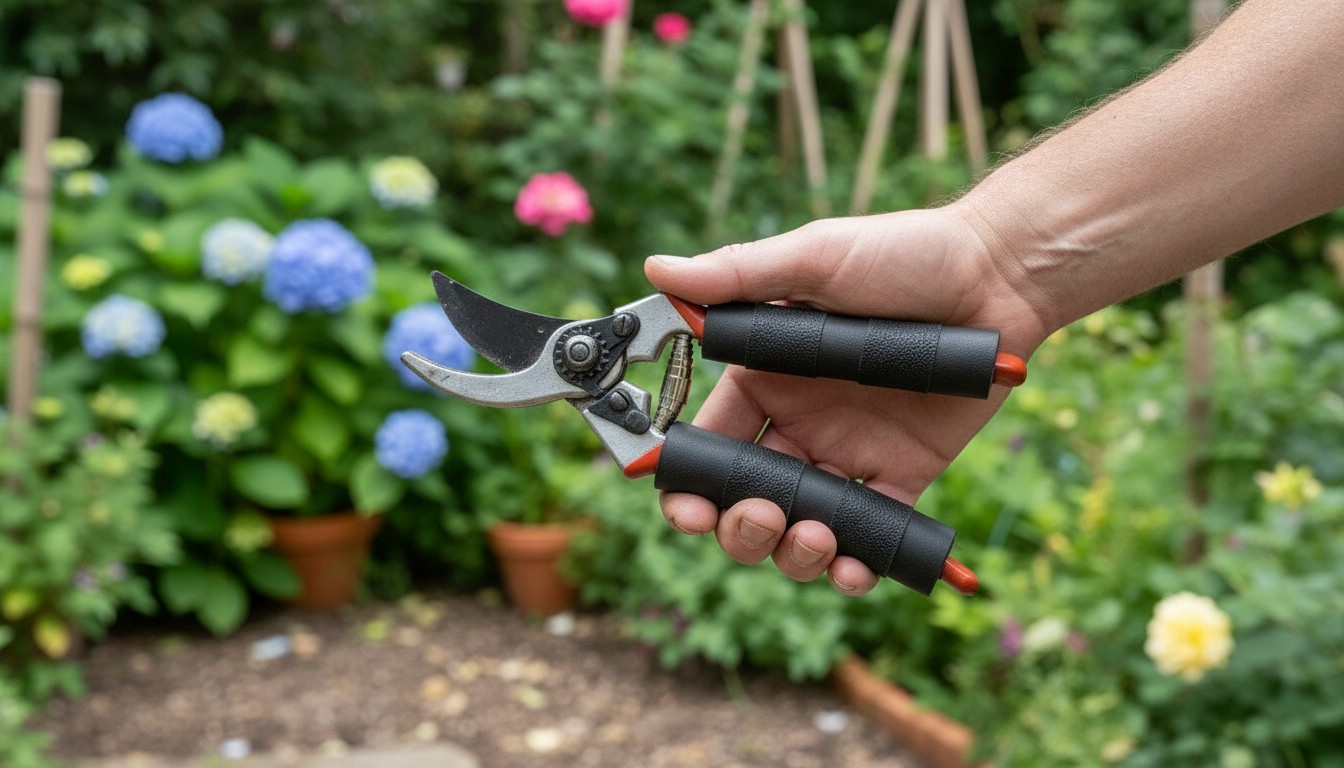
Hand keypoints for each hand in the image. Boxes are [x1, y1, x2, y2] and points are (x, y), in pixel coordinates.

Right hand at [644, 204, 1047, 594]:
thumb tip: (656, 270)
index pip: (710, 441)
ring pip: (801, 527)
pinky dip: (857, 566)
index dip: (689, 482)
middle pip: (748, 498)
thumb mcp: (815, 258)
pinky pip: (871, 535)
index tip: (685, 507)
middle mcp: (800, 422)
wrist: (999, 276)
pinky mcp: (902, 476)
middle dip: (739, 527)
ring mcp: (849, 454)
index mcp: (767, 377)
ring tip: (813, 536)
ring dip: (792, 552)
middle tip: (762, 516)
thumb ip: (737, 276)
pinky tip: (852, 568)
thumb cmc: (906, 254)